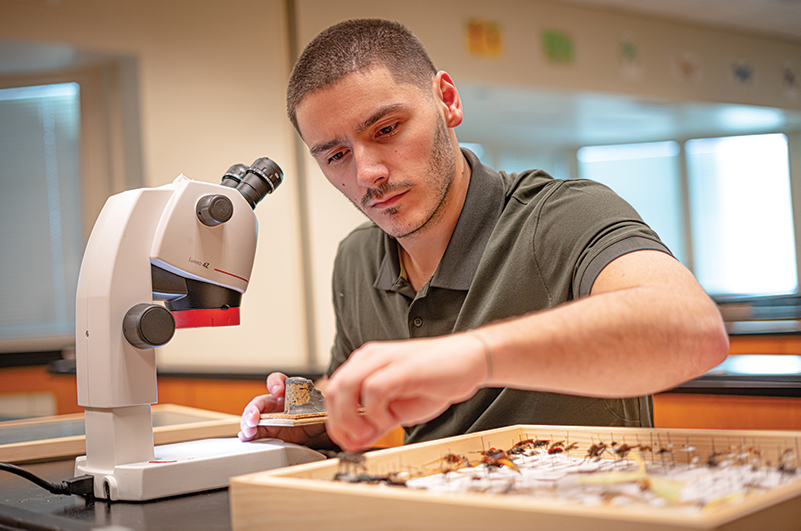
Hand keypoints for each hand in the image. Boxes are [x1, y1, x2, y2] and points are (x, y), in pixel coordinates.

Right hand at [238, 372, 326, 445]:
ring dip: (248, 423)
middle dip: (254, 409)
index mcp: (288, 391)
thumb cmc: (317, 412)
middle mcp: (275, 402)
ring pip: (253, 417)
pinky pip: (255, 431)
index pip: (277, 380)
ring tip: (248, 431)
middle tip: (254, 418)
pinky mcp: (268, 431)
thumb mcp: (322, 407)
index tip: (278, 391)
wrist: (317, 427)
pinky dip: (249, 435)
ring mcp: (269, 417)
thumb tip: (332, 405)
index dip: (275, 384)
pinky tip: (246, 437)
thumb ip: (324, 404)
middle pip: (260, 402)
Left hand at [324, 332, 487, 450]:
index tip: (344, 441)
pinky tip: (387, 419)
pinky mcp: (401, 367)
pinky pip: (374, 388)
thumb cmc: (437, 378)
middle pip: (334, 388)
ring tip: (366, 433)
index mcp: (366, 364)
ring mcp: (385, 360)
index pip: (333, 391)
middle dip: (338, 422)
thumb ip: (375, 424)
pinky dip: (374, 410)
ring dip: (350, 416)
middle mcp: (371, 358)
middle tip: (353, 440)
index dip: (334, 421)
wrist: (469, 361)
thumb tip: (354, 441)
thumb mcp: (399, 409)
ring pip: (346, 385)